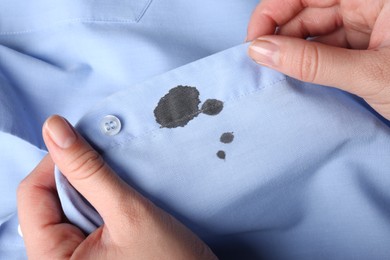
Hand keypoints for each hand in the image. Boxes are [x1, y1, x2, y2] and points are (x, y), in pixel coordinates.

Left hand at [17, 115, 216, 259]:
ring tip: (119, 192)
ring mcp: (73, 257)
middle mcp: (56, 259)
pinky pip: (82, 217)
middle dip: (78, 177)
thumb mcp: (128, 213)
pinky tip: (119, 202)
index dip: (57, 162)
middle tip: (109, 169)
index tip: (85, 145)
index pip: (33, 195)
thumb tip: (54, 128)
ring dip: (91, 188)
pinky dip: (99, 201)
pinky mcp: (90, 253)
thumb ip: (89, 171)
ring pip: (66, 205)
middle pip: (47, 199)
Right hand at [247, 0, 389, 119]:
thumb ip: (315, 63)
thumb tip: (262, 51)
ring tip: (279, 76)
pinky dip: (311, 65)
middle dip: (281, 38)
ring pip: (316, 34)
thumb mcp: (370, 75)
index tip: (253, 42)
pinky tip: (300, 79)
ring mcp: (368, 26)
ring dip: (294, 55)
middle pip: (308, 13)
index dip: (272, 13)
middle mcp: (368, 5)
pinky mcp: (366, 48)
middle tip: (263, 66)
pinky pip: (328, 51)